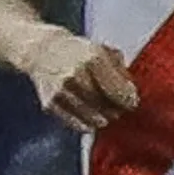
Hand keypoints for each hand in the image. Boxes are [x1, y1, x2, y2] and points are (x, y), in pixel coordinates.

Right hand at [19, 26, 139, 131]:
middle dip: (115, 110)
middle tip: (117, 109)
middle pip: (106, 107)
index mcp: (93, 58)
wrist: (43, 51)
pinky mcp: (50, 103)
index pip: (118, 91)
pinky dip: (86, 124)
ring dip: (102, 118)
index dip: (128, 101)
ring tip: (105, 114)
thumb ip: (120, 72)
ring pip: (92, 118)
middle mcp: (76, 74)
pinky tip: (90, 117)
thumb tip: (130, 96)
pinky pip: (76, 123)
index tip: (131, 103)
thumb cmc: (78, 52)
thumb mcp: (104, 51)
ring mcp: (61, 90)